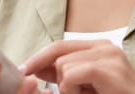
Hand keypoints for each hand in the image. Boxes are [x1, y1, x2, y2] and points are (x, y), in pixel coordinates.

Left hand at [20, 40, 134, 93]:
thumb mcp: (85, 87)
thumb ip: (64, 75)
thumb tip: (36, 67)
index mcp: (100, 47)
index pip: (60, 45)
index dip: (40, 58)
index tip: (24, 70)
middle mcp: (105, 46)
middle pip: (59, 54)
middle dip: (53, 75)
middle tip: (66, 91)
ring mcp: (109, 55)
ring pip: (63, 66)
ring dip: (67, 89)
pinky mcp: (109, 68)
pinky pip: (72, 75)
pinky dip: (71, 90)